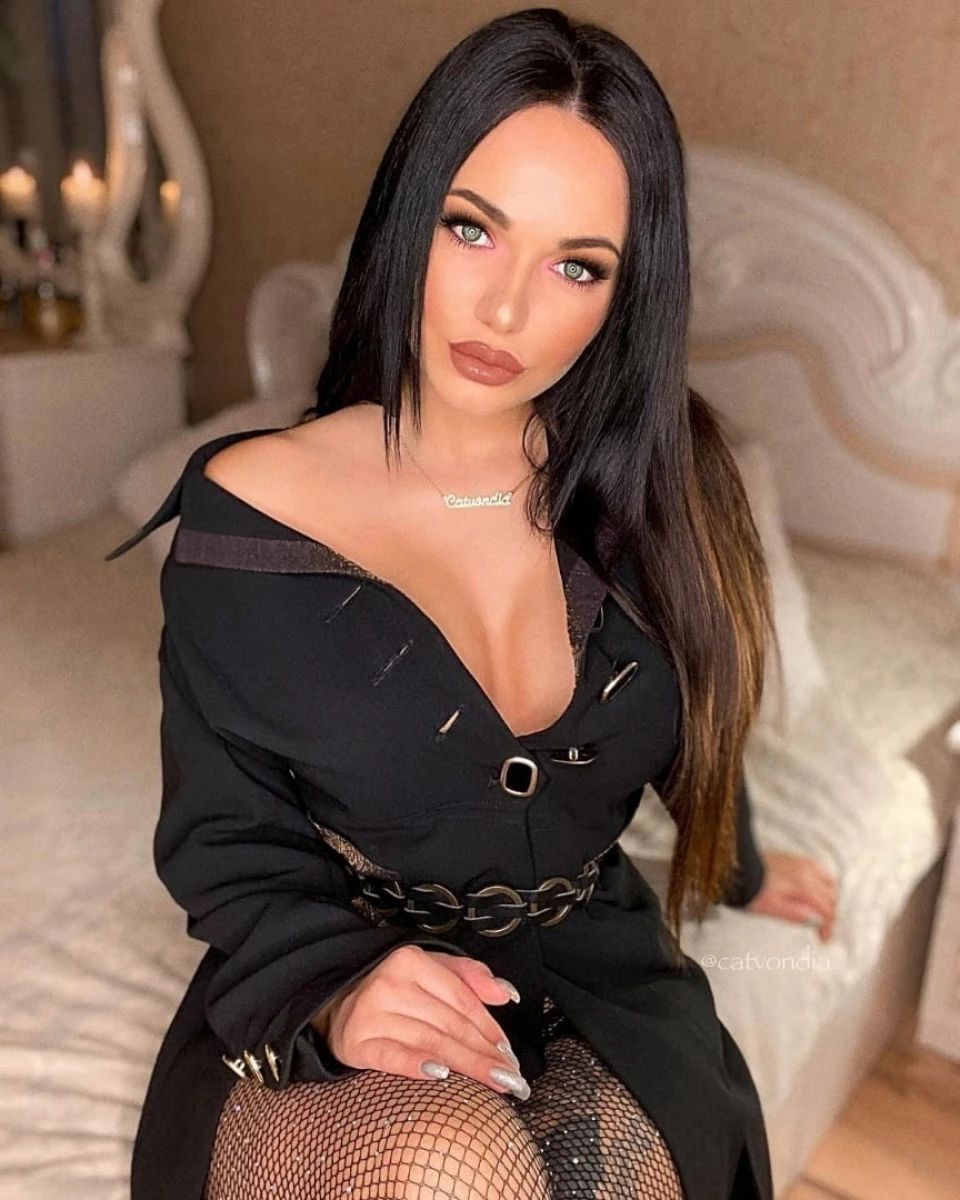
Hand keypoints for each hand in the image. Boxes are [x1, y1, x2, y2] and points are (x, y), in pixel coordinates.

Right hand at [309, 945, 529, 1096]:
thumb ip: (468, 975)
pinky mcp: (356, 1042)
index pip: (461, 999)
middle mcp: (391, 984)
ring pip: (430, 1042)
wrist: (335, 1001)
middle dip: (485, 1055)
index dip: (489, 1028)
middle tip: (512, 1079)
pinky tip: (439, 1075)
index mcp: (411, 961)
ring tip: (493, 1083)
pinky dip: (416, 1066)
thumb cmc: (390, 987)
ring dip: (466, 1066)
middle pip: (450, 1025)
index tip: (510, 1054)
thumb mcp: (428, 967)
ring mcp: (372, 1013)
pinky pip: (391, 1056)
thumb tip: (504, 994)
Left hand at [745, 851, 837, 941]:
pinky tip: (813, 890)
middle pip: (831, 894)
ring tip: (819, 910)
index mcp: (803, 885)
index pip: (827, 908)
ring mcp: (800, 861)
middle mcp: (806, 871)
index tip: (823, 938)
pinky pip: (817, 868)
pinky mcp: (793, 857)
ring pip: (828, 879)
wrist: (735, 869)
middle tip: (822, 926)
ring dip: (828, 895)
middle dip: (830, 912)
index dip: (829, 926)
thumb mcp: (774, 909)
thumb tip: (816, 922)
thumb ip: (798, 915)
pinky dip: (821, 881)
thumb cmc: (751, 889)